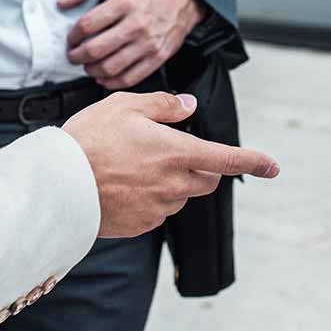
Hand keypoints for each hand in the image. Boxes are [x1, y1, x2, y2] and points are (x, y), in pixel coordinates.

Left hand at [60, 0, 203, 89]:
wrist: (182, 0)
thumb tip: (63, 3)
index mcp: (125, 1)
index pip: (88, 24)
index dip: (72, 35)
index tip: (71, 38)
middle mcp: (137, 23)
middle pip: (96, 49)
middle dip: (77, 56)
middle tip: (73, 55)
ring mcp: (148, 43)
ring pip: (110, 67)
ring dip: (91, 70)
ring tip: (87, 65)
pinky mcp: (157, 58)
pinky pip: (129, 79)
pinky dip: (111, 82)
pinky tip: (104, 76)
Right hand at [62, 92, 278, 238]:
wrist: (57, 184)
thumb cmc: (89, 140)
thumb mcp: (125, 105)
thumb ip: (163, 105)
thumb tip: (188, 107)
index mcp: (176, 152)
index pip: (227, 158)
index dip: (254, 161)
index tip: (273, 166)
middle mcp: (174, 184)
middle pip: (208, 180)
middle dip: (204, 167)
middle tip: (175, 152)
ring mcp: (158, 208)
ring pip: (181, 197)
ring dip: (173, 183)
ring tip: (133, 167)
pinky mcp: (140, 226)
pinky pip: (157, 212)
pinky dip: (150, 200)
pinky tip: (123, 187)